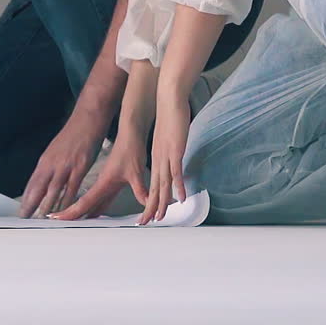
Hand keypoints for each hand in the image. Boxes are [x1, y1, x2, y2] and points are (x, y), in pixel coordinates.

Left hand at [19, 111, 104, 217]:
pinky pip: (72, 188)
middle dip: (31, 206)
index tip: (22, 211)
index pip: (32, 184)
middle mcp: (52, 163)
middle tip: (26, 220)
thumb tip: (45, 180)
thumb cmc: (74, 134)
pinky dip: (67, 201)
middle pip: (38, 189)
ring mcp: (65, 165)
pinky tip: (66, 210)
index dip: (26, 199)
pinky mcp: (80, 166)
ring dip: (47, 207)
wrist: (88, 118)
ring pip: (53, 191)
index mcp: (45, 160)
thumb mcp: (57, 150)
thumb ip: (51, 166)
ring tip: (42, 221)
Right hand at [51, 119, 149, 220]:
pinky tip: (96, 215)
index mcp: (103, 183)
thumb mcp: (136, 172)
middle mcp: (102, 184)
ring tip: (74, 225)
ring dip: (83, 213)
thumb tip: (147, 204)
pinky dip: (96, 209)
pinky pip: (101, 200)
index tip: (56, 218)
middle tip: (58, 224)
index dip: (70, 212)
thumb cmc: (130, 149)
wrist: (131, 134)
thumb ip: (141, 191)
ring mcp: (106, 184)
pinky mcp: (112, 182)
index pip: (84, 202)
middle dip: (71, 215)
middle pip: (84, 205)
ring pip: (91, 203)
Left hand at [139, 88, 190, 223]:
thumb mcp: (169, 139)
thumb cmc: (171, 118)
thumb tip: (174, 160)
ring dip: (161, 202)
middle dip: (150, 208)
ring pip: (162, 184)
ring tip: (159, 218)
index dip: (149, 200)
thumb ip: (171, 151)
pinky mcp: (174, 150)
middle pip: (154, 189)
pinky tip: (179, 198)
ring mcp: (166, 156)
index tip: (147, 214)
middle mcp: (158, 160)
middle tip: (146, 223)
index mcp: (157, 158)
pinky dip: (178, 186)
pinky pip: (175, 172)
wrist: (168, 100)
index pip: (153, 184)